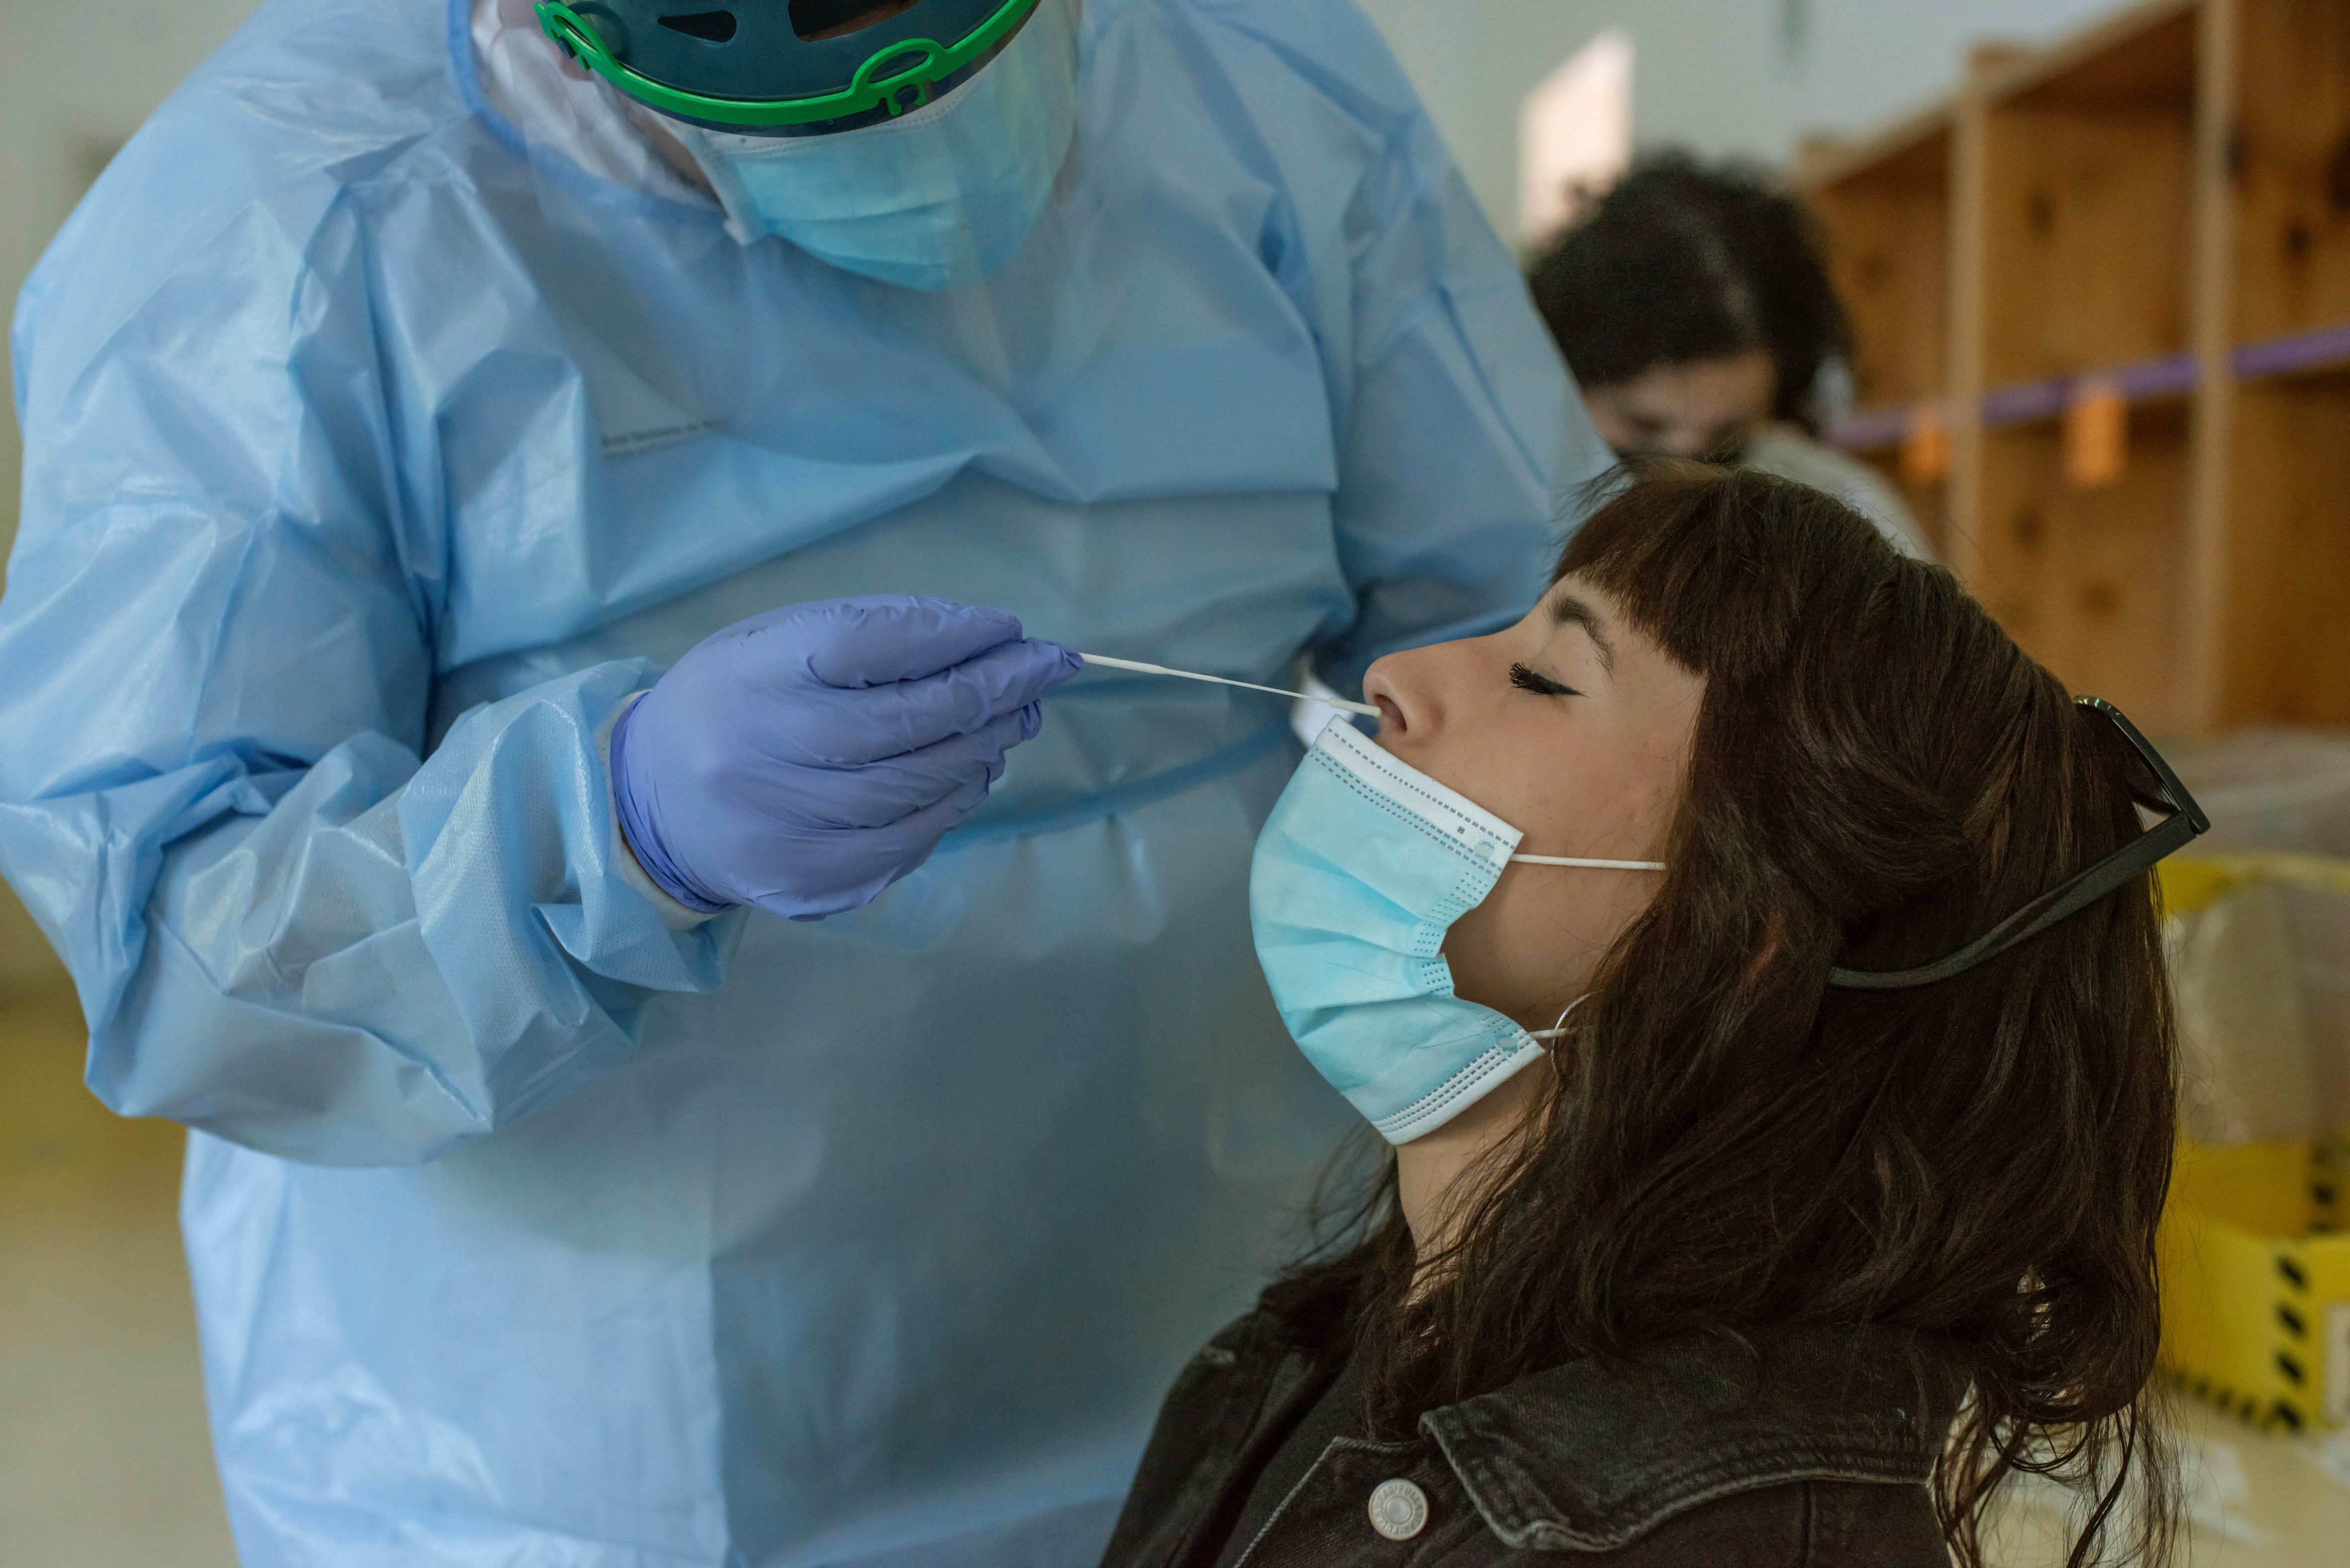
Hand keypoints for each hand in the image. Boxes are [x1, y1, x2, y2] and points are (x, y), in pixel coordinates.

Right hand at [610, 596, 1080, 918]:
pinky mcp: (807, 881)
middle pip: (908, 722)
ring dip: (984, 748)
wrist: (655, 803)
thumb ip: (877, 633)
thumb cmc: (739, 703)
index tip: (1010, 628)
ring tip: (1015, 719)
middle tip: (1043, 672)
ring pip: (917, 787)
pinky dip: (953, 803)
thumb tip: (988, 638)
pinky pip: (908, 842)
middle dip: (994, 692)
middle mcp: (761, 751)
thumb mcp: (780, 643)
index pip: (870, 644)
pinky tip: (972, 774)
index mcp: (752, 674)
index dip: (951, 635)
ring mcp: (784, 826)